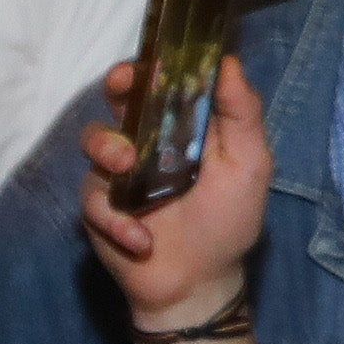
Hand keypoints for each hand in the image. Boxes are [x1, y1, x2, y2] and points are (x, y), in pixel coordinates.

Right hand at [73, 53, 272, 332]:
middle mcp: (145, 141)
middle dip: (117, 88)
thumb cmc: (228, 221)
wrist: (199, 284)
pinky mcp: (98, 208)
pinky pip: (94, 201)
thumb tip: (227, 60)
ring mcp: (117, 174)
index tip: (153, 59)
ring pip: (94, 140)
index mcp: (181, 126)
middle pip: (118, 100)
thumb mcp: (249, 165)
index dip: (153, 64)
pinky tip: (142, 241)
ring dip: (107, 149)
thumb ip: (243, 114)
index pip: (161, 82)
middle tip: (121, 89)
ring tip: (127, 170)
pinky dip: (118, 222)